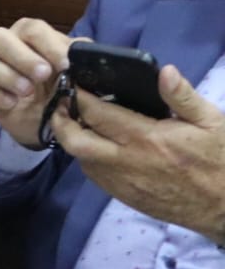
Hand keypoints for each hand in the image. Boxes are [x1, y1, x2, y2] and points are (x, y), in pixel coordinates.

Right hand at [0, 19, 74, 149]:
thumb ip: (81, 59)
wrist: (50, 121)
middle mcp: (4, 46)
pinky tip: (11, 104)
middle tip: (42, 75)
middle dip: (20, 56)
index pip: (31, 28)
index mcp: (29, 37)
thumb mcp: (76, 74)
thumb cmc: (61, 89)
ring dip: (3, 74)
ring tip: (26, 92)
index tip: (64, 65)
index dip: (47, 44)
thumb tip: (86, 51)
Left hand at [53, 64, 224, 240]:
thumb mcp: (210, 122)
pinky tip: (97, 146)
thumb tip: (164, 71)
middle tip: (60, 104)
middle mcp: (129, 162)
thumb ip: (183, 96)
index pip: (98, 113)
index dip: (79, 96)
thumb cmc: (220, 160)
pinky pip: (95, 177)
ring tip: (76, 122)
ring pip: (81, 160)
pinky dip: (88, 159)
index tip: (72, 82)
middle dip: (60, 120)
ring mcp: (125, 183)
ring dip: (73, 140)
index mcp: (148, 139)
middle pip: (76, 141)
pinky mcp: (126, 198)